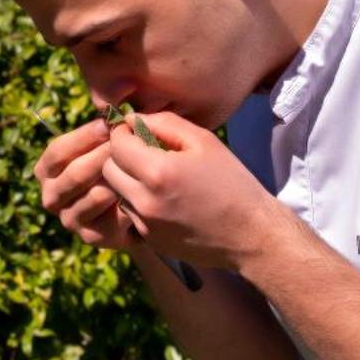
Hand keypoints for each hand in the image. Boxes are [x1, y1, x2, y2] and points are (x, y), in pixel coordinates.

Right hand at [33, 119, 147, 252]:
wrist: (137, 207)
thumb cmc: (117, 166)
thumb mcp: (104, 145)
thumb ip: (101, 131)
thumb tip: (112, 115)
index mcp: (48, 170)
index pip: (57, 151)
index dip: (83, 137)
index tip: (109, 125)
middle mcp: (51, 196)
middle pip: (73, 174)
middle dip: (101, 156)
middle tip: (126, 146)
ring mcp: (68, 218)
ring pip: (90, 195)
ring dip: (112, 179)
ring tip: (133, 166)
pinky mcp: (89, 236)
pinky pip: (105, 217)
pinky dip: (120, 203)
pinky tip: (135, 191)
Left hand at [101, 110, 283, 271]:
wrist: (251, 236)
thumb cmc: (232, 183)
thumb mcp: (204, 142)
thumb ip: (164, 123)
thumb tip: (134, 119)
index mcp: (158, 172)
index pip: (116, 144)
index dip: (123, 133)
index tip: (136, 131)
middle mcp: (145, 201)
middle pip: (108, 170)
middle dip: (120, 156)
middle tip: (143, 151)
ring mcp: (145, 224)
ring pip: (116, 192)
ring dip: (128, 180)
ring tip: (157, 176)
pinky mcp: (149, 240)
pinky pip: (130, 213)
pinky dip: (139, 202)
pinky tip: (165, 199)